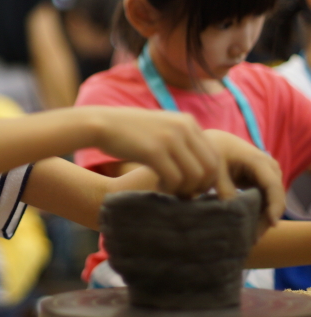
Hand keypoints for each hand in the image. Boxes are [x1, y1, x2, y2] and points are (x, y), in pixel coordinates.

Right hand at [89, 107, 219, 197]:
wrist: (101, 123)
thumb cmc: (129, 130)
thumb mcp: (161, 127)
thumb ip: (180, 139)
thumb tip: (198, 164)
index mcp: (188, 121)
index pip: (215, 155)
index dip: (210, 177)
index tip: (196, 187)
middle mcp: (183, 127)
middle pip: (210, 167)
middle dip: (202, 186)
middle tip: (186, 194)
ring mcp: (169, 138)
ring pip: (195, 175)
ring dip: (186, 190)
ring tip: (172, 192)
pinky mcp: (154, 150)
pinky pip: (175, 179)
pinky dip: (171, 189)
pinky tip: (159, 188)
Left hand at [202, 129, 284, 235]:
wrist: (214, 140)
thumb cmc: (213, 151)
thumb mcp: (215, 170)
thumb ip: (224, 189)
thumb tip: (231, 212)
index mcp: (258, 161)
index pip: (273, 186)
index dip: (274, 206)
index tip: (271, 224)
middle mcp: (269, 168)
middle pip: (275, 197)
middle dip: (266, 218)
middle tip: (253, 239)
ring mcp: (268, 174)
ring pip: (271, 201)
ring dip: (262, 218)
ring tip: (250, 238)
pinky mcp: (263, 181)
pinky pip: (266, 199)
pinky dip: (259, 213)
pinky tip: (248, 229)